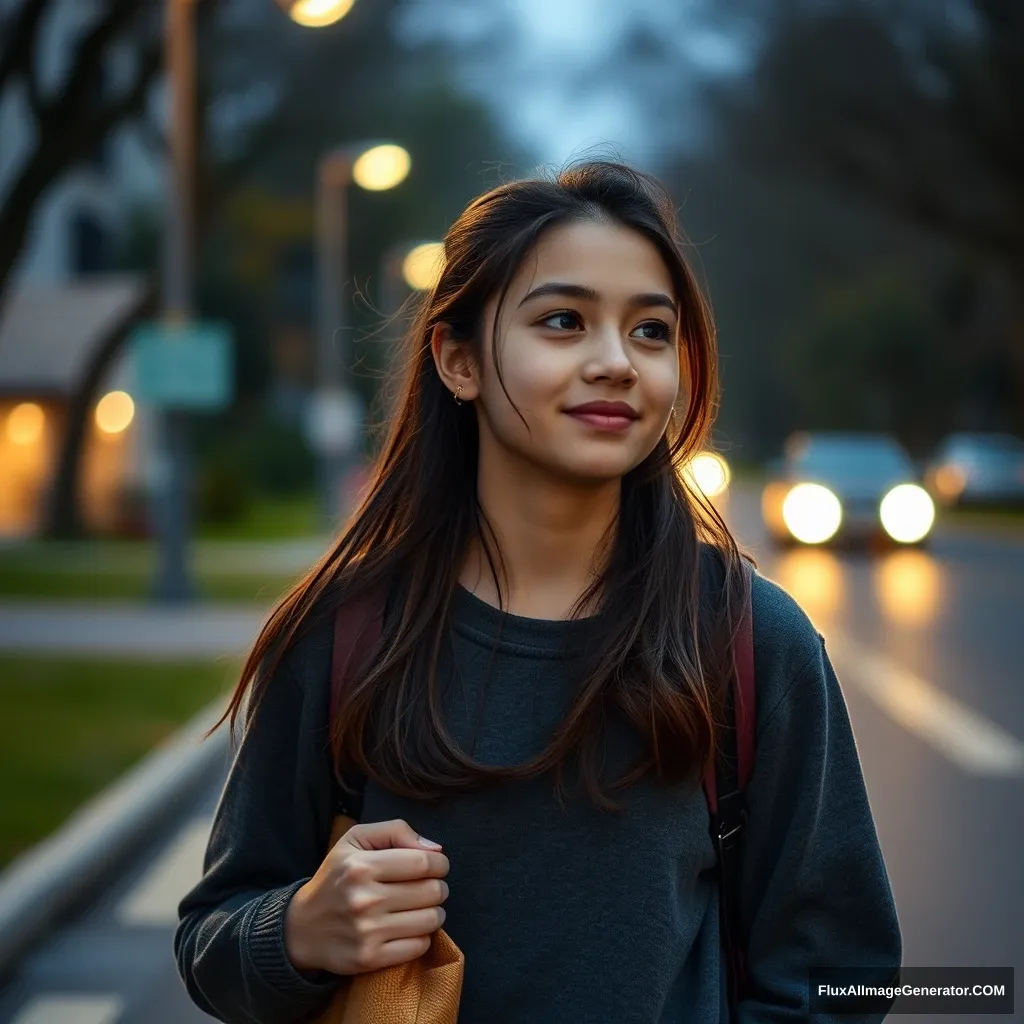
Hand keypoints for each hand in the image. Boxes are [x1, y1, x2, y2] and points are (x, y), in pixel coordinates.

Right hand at [284, 819, 449, 976]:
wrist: (303, 927)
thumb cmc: (337, 877)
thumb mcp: (356, 840)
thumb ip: (396, 831)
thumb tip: (436, 849)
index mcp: (362, 866)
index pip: (424, 862)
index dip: (439, 863)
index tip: (436, 866)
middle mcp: (364, 899)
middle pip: (432, 891)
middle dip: (438, 887)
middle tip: (429, 887)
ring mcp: (367, 932)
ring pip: (431, 920)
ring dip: (434, 912)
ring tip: (422, 907)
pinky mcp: (369, 958)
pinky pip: (419, 946)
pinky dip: (422, 937)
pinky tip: (409, 928)